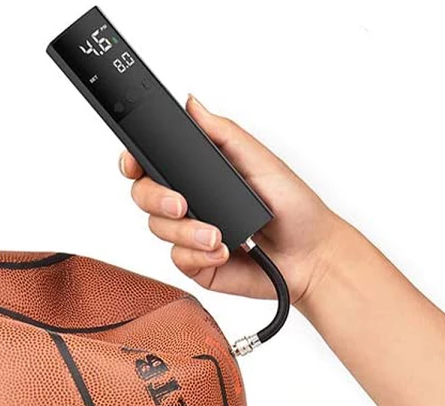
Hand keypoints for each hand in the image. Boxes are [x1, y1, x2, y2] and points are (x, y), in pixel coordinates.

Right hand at [119, 95, 344, 302]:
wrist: (311, 256)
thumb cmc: (294, 207)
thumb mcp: (260, 160)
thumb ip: (222, 133)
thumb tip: (193, 104)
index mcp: (199, 173)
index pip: (153, 163)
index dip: (134, 161)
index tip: (133, 163)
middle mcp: (190, 202)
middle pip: (143, 194)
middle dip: (156, 198)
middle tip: (181, 205)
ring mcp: (190, 233)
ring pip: (157, 228)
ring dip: (187, 232)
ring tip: (218, 235)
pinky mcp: (196, 262)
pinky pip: (177, 258)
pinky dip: (199, 255)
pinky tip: (223, 252)